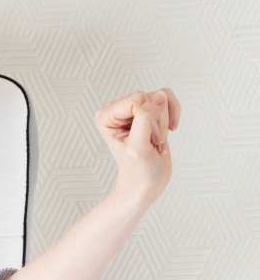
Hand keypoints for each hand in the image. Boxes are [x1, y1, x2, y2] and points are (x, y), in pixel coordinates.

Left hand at [95, 88, 179, 205]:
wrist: (146, 183)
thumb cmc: (138, 171)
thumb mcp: (139, 147)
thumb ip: (145, 119)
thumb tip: (159, 96)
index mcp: (106, 116)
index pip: (137, 100)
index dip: (148, 120)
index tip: (146, 141)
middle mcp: (117, 109)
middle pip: (149, 97)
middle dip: (157, 122)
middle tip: (151, 143)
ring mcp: (134, 109)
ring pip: (161, 97)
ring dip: (164, 122)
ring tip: (156, 141)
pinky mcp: (150, 111)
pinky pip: (168, 98)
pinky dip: (173, 114)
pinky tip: (169, 130)